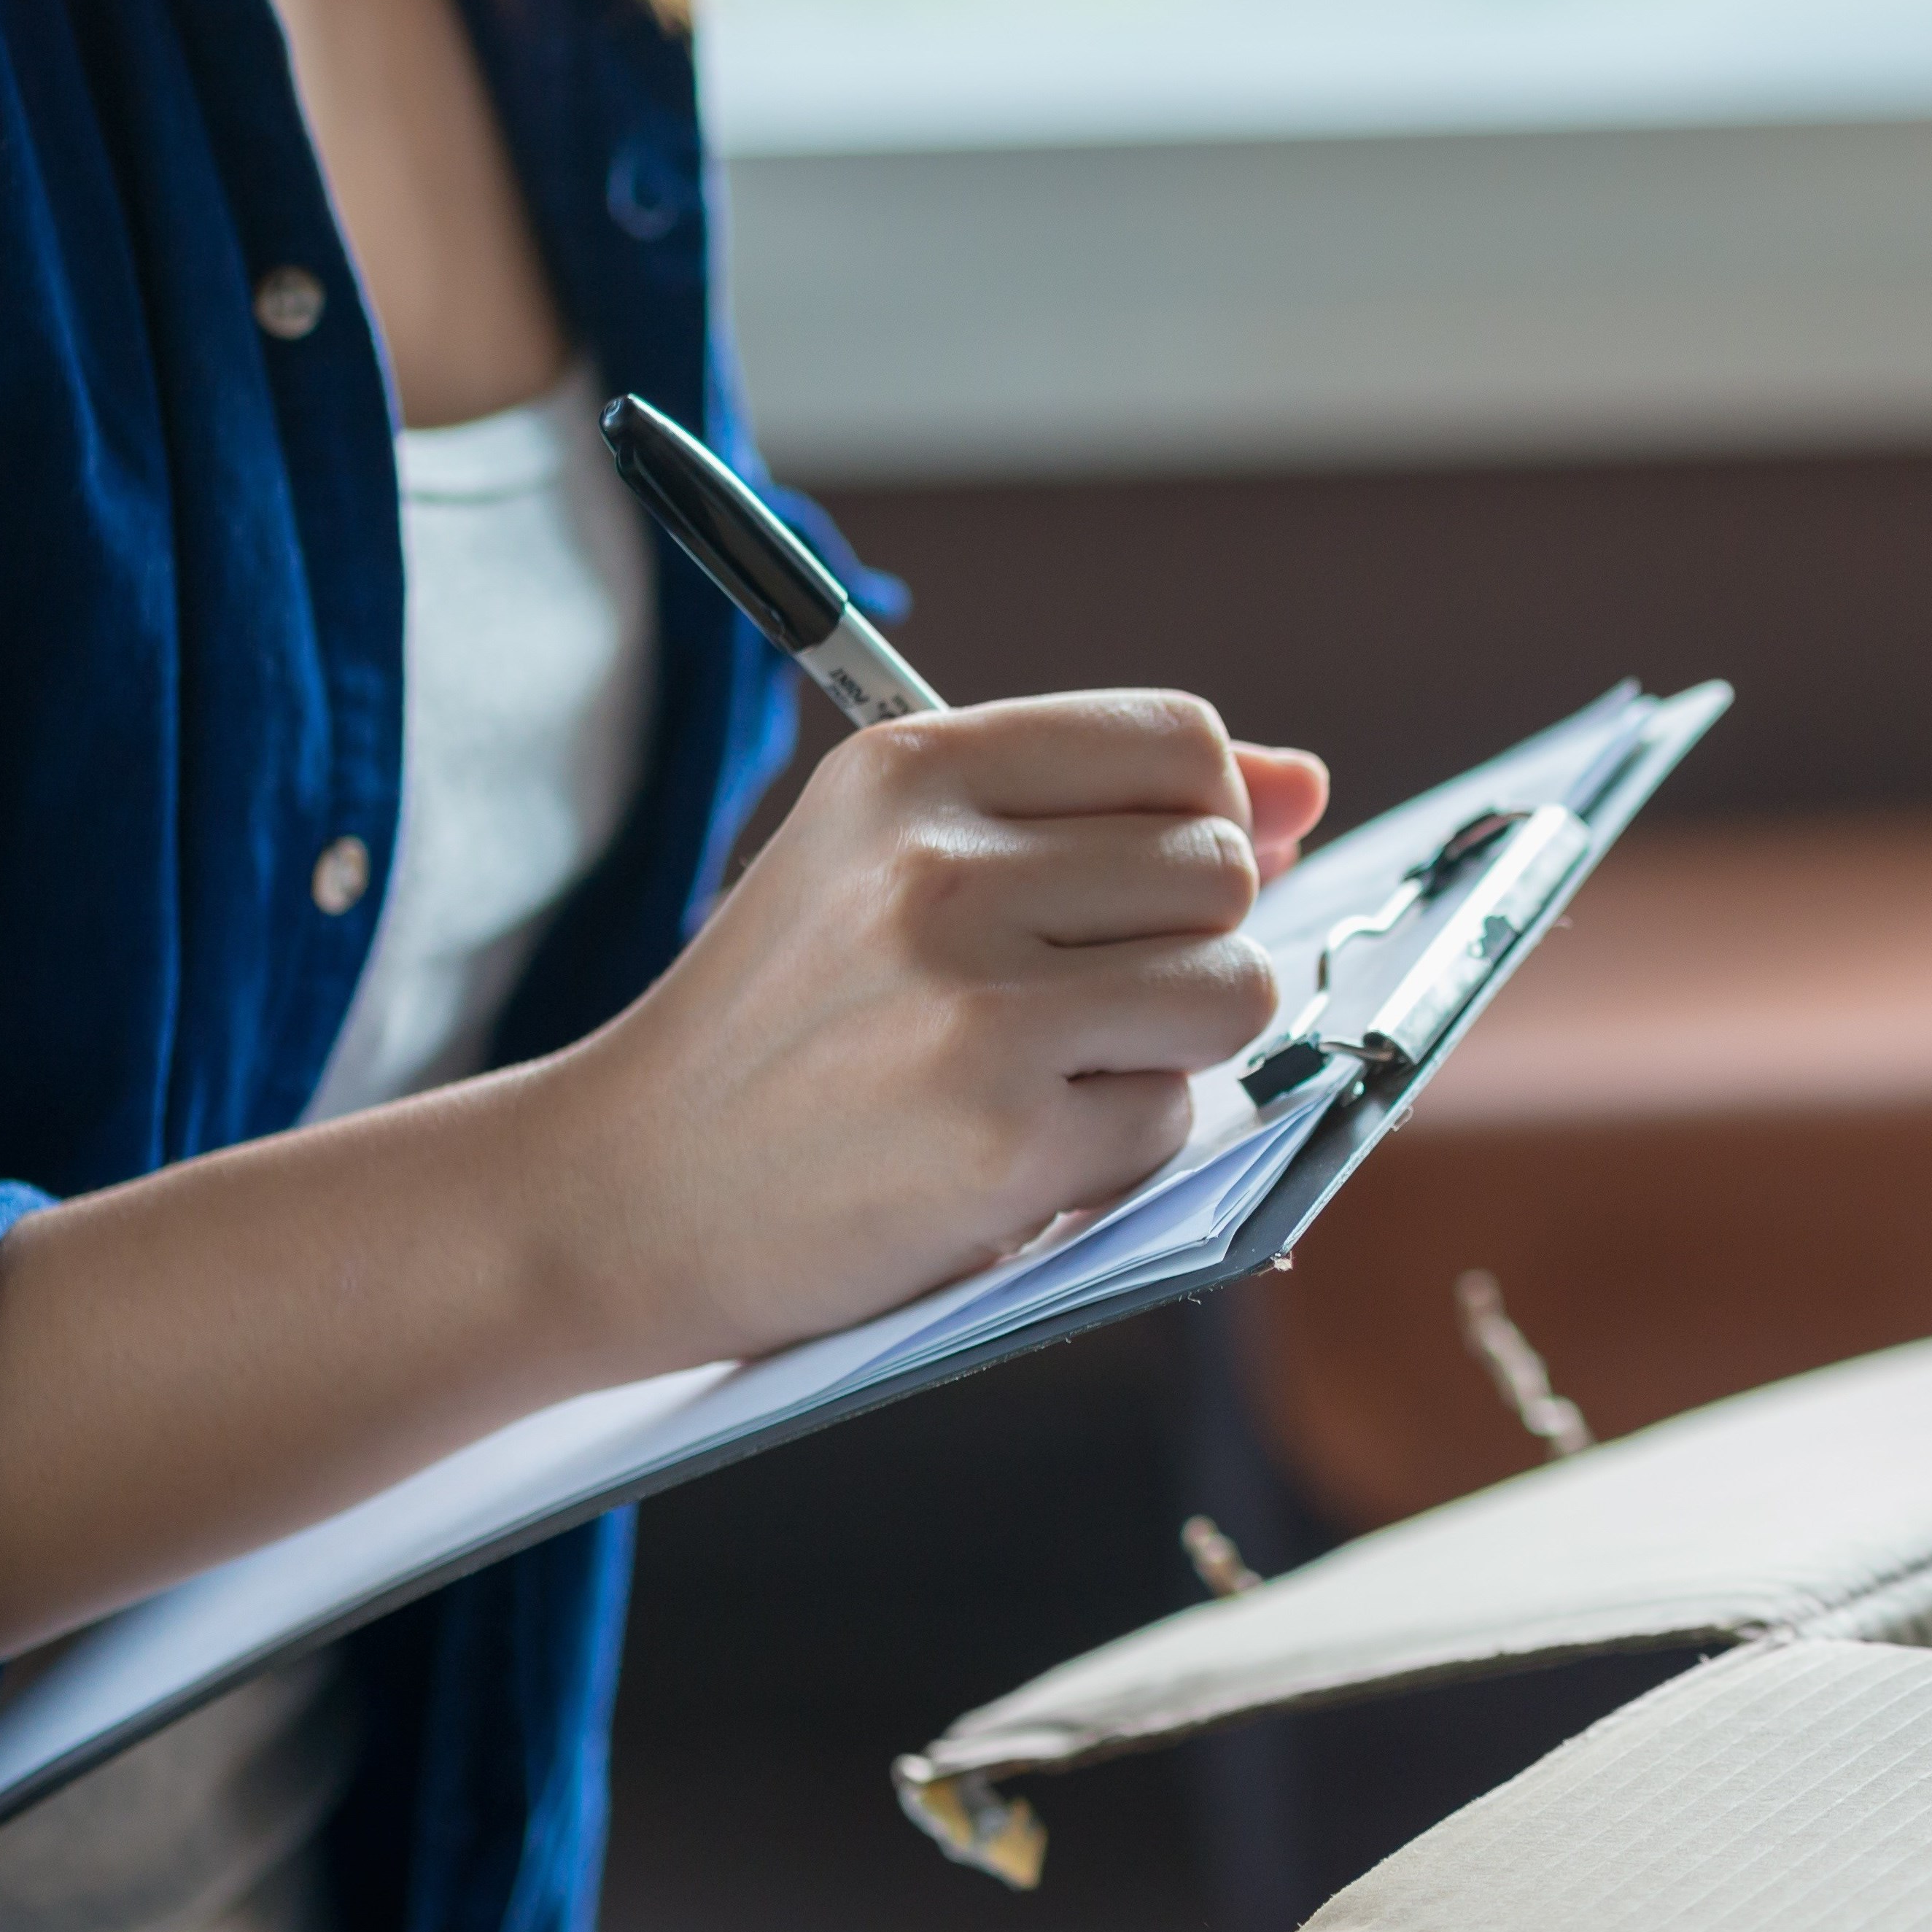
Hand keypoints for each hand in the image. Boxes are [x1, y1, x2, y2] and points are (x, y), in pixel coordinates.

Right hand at [522, 692, 1321, 1377]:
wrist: (626, 1190)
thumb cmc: (787, 1027)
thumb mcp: (899, 865)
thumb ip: (1104, 809)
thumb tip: (1305, 784)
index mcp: (910, 769)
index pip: (1177, 741)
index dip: (1199, 821)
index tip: (1135, 886)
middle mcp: (941, 868)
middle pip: (1224, 871)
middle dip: (1182, 947)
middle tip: (1065, 1002)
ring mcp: (976, 1005)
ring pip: (1231, 991)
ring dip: (1166, 1049)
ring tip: (1044, 1071)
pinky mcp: (1008, 1136)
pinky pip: (1175, 1119)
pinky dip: (1115, 1149)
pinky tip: (1005, 1149)